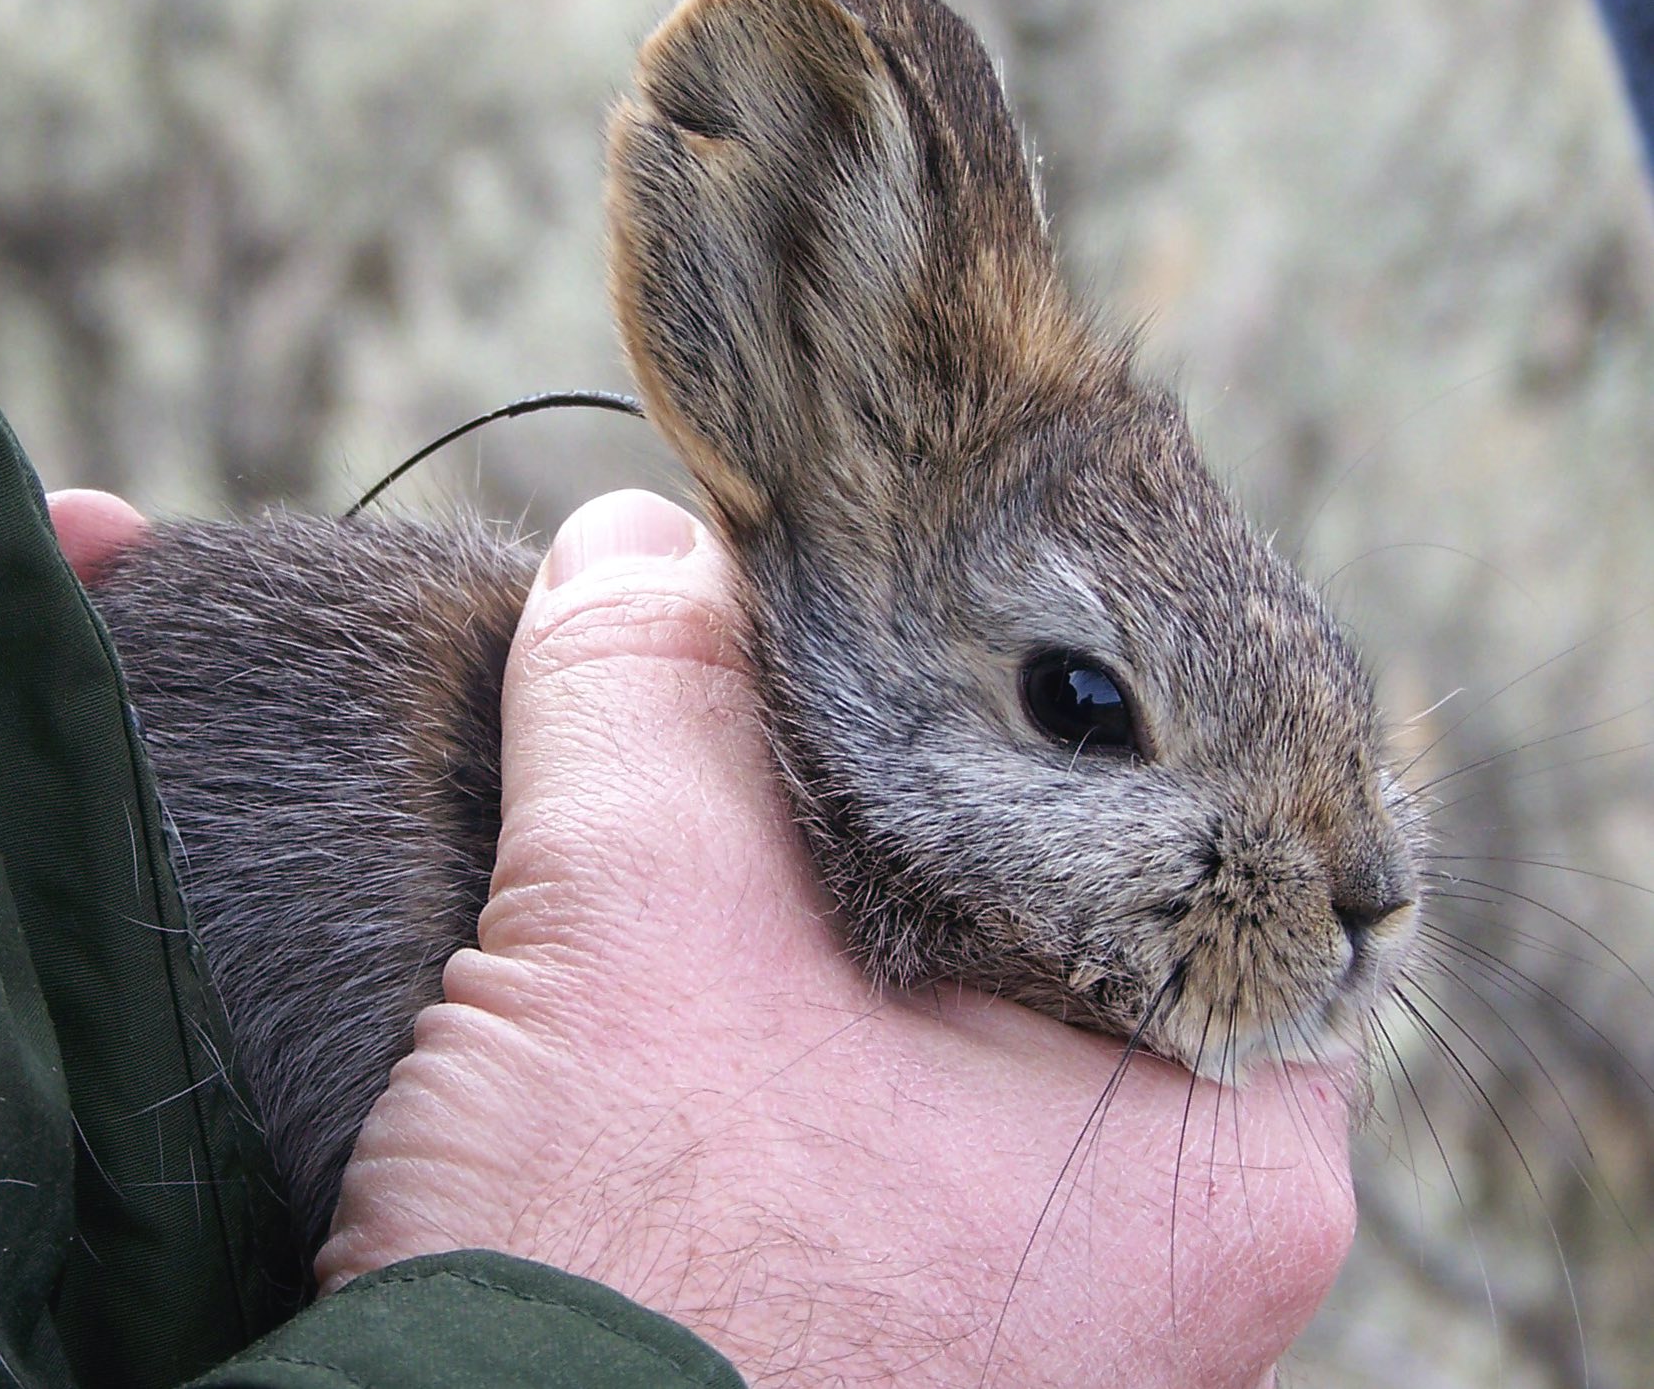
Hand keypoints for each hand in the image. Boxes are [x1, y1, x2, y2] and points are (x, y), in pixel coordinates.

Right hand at [48, 487, 1356, 1386]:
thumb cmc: (628, 1287)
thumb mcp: (635, 923)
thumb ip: (651, 690)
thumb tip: (643, 544)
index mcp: (1221, 1150)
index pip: (1223, 816)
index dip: (1078, 670)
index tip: (951, 577)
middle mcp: (1171, 1240)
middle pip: (1078, 895)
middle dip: (930, 766)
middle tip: (806, 641)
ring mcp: (1046, 1295)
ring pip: (967, 990)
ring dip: (845, 876)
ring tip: (729, 763)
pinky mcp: (914, 1308)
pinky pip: (891, 1081)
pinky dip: (808, 981)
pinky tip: (707, 912)